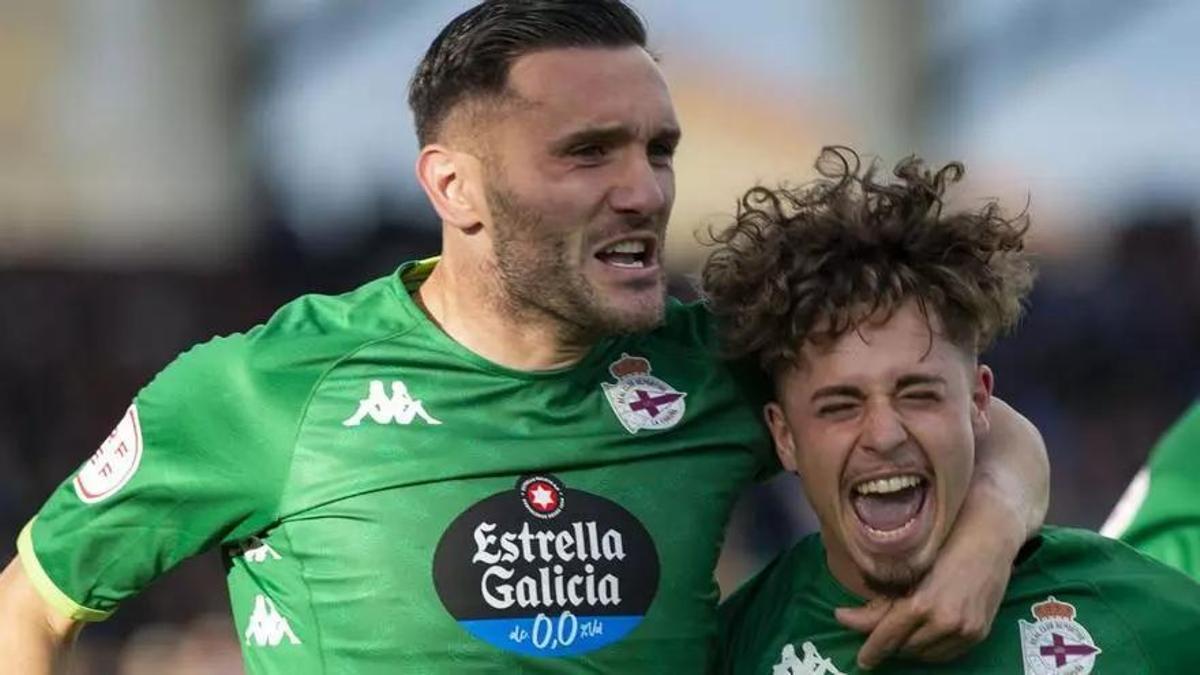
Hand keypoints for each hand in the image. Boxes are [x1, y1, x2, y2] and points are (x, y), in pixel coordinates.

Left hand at [835, 537, 1011, 669]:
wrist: (990, 538)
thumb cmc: (944, 544)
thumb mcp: (907, 571)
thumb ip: (880, 601)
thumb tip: (844, 619)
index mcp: (923, 604)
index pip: (888, 636)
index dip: (872, 650)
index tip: (862, 660)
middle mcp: (946, 622)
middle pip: (906, 648)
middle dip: (891, 644)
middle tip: (880, 635)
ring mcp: (966, 631)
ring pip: (926, 655)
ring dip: (910, 648)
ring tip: (902, 633)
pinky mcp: (979, 633)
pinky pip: (947, 654)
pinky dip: (931, 649)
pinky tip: (922, 636)